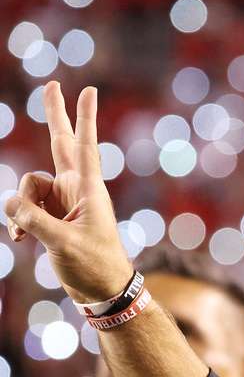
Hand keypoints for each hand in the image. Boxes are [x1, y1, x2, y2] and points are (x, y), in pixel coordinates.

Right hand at [4, 82, 130, 303]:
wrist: (102, 291)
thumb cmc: (93, 266)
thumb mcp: (62, 243)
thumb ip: (33, 220)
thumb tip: (9, 203)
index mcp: (89, 190)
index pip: (85, 146)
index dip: (83, 117)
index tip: (87, 90)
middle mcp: (76, 189)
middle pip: (60, 144)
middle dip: (54, 116)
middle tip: (51, 85)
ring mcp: (63, 201)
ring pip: (28, 186)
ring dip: (20, 207)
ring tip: (28, 234)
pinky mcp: (52, 215)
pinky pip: (24, 207)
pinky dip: (19, 221)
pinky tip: (21, 241)